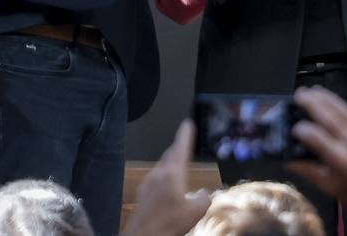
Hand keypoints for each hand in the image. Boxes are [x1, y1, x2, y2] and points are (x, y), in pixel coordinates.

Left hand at [123, 119, 210, 235]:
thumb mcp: (196, 212)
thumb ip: (204, 199)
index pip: (180, 147)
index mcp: (172, 173)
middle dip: (178, 149)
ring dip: (171, 166)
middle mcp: (158, 174)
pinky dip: (164, 179)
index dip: (185, 134)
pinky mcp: (142, 194)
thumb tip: (205, 194)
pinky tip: (167, 191)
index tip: (187, 124)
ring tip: (179, 171)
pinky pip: (155, 180)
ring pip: (162, 168)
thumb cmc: (168, 223)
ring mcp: (147, 183)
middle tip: (184, 145)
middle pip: (169, 155)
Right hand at [288, 86, 346, 224]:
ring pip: (342, 111)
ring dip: (326, 98)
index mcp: (342, 162)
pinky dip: (338, 102)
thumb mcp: (329, 187)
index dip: (306, 132)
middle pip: (331, 119)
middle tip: (299, 95)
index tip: (294, 128)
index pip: (321, 141)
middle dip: (314, 104)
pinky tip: (329, 97)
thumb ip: (308, 171)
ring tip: (311, 90)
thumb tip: (288, 160)